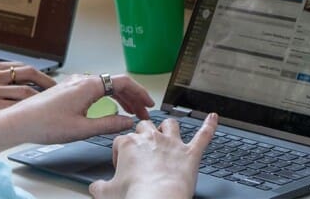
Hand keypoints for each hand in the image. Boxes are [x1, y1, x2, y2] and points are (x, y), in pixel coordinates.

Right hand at [0, 61, 56, 123]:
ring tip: (51, 105)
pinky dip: (25, 111)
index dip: (37, 73)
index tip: (47, 81)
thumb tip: (2, 84)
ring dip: (40, 98)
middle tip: (57, 91)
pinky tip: (34, 116)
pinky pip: (12, 107)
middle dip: (46, 82)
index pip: (20, 66)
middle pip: (27, 73)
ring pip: (24, 91)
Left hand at [0, 74, 154, 155]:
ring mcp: (72, 84)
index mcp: (88, 85)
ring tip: (129, 112)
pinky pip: (93, 89)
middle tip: (142, 112)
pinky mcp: (66, 90)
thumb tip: (128, 122)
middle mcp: (80, 80)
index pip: (122, 81)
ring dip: (120, 97)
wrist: (19, 122)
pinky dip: (106, 97)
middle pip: (115, 82)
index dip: (139, 92)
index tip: (148, 104)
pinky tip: (108, 108)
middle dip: (132, 96)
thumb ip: (109, 124)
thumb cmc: (45, 124)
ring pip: (104, 85)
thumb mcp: (83, 129)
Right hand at [89, 113, 217, 198]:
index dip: (122, 155)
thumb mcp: (107, 192)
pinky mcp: (190, 154)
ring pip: (170, 124)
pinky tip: (213, 118)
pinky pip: (203, 135)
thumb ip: (99, 186)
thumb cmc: (134, 195)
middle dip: (144, 135)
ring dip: (168, 127)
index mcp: (128, 144)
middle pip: (145, 127)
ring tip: (167, 131)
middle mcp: (150, 139)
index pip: (122, 141)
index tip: (123, 167)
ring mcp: (172, 145)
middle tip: (144, 148)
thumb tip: (96, 187)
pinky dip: (209, 126)